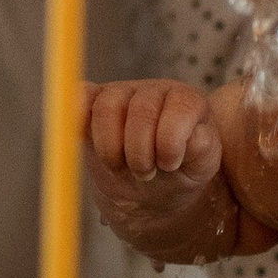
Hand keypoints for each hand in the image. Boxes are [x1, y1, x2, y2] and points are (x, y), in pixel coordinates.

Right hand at [83, 77, 230, 252]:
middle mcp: (154, 91)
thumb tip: (192, 138)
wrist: (151, 185)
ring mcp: (122, 93)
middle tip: (144, 174)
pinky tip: (84, 138)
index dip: (170, 142)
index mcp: (187, 101)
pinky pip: (79, 96)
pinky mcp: (93, 102)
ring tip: (121, 167)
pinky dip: (76, 115)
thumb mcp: (201, 167)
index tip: (168, 166)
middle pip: (141, 110)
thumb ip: (202, 150)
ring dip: (110, 148)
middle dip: (139, 152)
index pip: (181, 107)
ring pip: (106, 107)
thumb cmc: (179, 172)